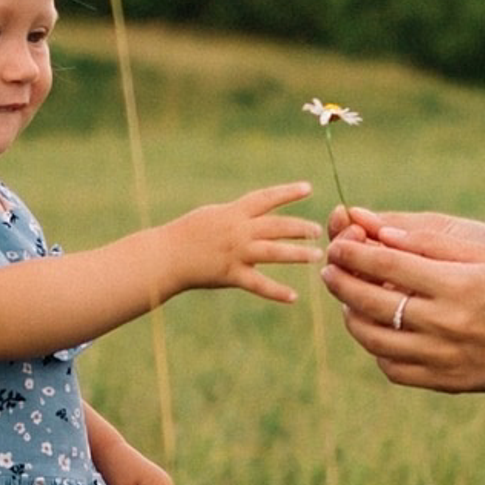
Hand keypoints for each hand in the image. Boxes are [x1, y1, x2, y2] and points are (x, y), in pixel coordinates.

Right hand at [171, 182, 322, 302]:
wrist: (165, 256)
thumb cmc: (187, 234)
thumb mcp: (214, 215)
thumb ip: (238, 215)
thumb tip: (258, 210)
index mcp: (233, 213)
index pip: (265, 198)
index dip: (287, 192)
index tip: (308, 188)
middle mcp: (238, 230)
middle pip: (276, 226)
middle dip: (300, 227)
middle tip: (319, 229)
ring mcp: (235, 253)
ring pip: (273, 252)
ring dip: (297, 254)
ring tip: (316, 256)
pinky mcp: (230, 274)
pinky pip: (258, 284)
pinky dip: (276, 291)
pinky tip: (293, 297)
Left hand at [321, 218, 484, 393]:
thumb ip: (431, 242)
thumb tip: (380, 232)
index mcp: (455, 285)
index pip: (386, 266)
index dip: (353, 253)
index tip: (338, 245)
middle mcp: (445, 323)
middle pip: (370, 302)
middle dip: (341, 282)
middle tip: (330, 270)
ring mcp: (442, 357)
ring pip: (373, 339)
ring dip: (351, 316)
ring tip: (349, 301)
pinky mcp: (442, 381)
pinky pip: (392, 368)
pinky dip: (376, 349)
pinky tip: (377, 331)